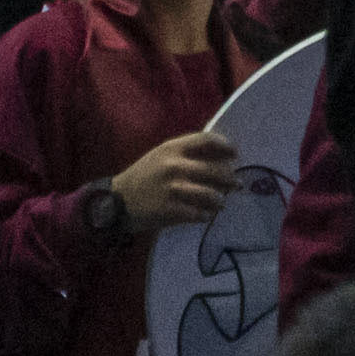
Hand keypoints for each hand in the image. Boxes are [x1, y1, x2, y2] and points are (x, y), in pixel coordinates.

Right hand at [102, 123, 244, 234]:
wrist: (117, 201)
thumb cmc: (143, 176)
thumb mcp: (161, 156)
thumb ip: (186, 155)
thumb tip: (220, 158)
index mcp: (172, 148)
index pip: (206, 140)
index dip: (225, 145)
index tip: (235, 153)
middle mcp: (174, 165)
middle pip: (215, 170)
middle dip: (231, 179)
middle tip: (237, 184)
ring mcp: (173, 188)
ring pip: (211, 195)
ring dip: (219, 200)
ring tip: (220, 203)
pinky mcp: (171, 210)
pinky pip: (199, 214)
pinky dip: (205, 215)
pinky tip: (205, 215)